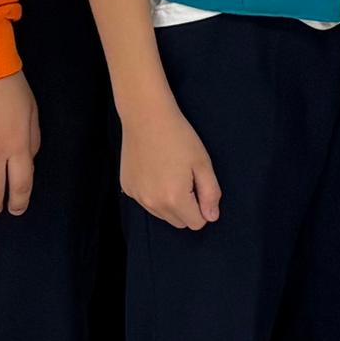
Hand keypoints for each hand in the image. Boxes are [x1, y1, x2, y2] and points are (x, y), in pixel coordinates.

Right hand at [122, 91, 222, 229]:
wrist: (146, 116)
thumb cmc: (179, 137)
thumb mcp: (203, 163)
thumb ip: (210, 194)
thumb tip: (212, 217)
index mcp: (174, 199)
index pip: (196, 224)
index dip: (203, 207)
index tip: (200, 187)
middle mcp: (153, 203)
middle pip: (179, 222)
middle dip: (187, 208)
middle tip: (186, 178)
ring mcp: (137, 196)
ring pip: (161, 214)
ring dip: (169, 203)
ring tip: (170, 173)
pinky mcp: (128, 188)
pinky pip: (146, 202)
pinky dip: (153, 194)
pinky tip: (155, 171)